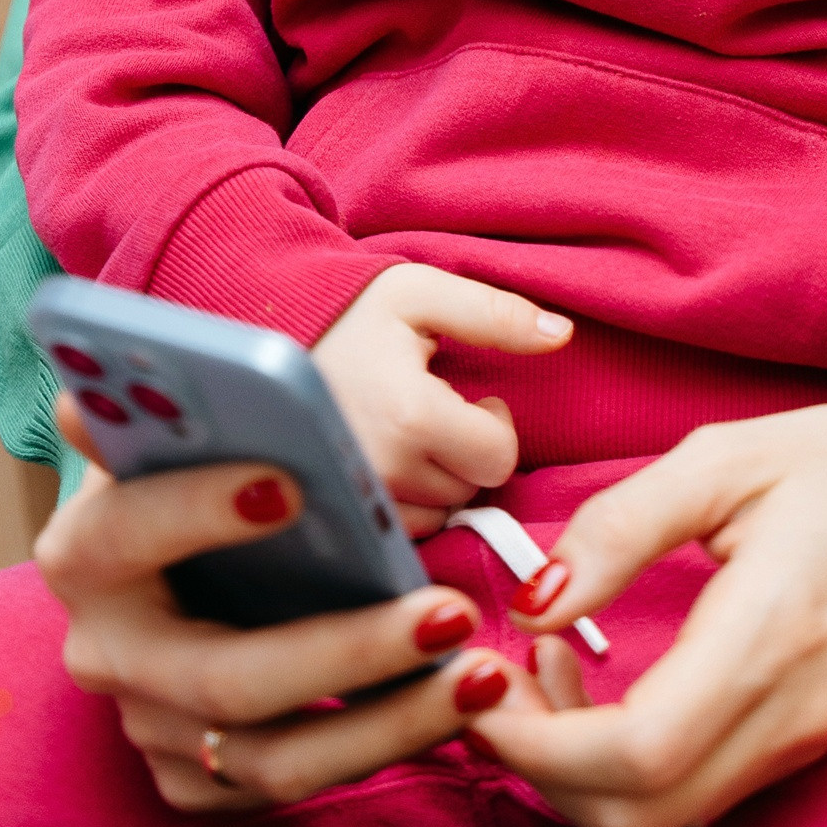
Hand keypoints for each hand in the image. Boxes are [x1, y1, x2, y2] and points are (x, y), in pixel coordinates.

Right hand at [37, 394, 512, 812]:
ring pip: (278, 755)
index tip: (291, 482)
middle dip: (348, 650)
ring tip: (480, 672)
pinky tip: (454, 705)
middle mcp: (109, 656)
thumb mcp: (162, 445)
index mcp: (83, 555)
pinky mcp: (200, 781)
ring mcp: (155, 731)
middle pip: (226, 677)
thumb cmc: (182, 488)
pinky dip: (385, 744)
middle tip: (448, 612)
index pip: (127, 531)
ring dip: (393, 718)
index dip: (197, 508)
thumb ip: (148, 420)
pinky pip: (300, 779)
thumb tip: (88, 396)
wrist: (161, 583)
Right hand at [312, 261, 571, 535]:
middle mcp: (382, 472)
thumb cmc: (349, 312)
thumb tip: (563, 333)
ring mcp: (354, 502)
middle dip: (468, 451)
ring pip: (438, 515)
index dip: (496, 425)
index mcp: (411, 417)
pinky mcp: (334, 518)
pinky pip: (399, 532)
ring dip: (439, 480)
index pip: (498, 458)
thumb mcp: (421, 294)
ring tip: (408, 433)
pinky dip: (406, 501)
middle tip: (436, 410)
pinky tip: (388, 460)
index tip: (470, 396)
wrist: (264, 338)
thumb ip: (495, 313)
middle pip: (470, 490)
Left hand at [464, 401, 826, 826]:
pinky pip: (689, 795)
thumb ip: (625, 523)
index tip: (483, 681)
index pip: (634, 754)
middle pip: (632, 816)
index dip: (536, 743)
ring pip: (656, 820)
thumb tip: (533, 597)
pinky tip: (601, 679)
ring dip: (574, 772)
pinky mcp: (796, 744)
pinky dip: (620, 767)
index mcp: (769, 634)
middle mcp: (785, 715)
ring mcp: (795, 742)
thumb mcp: (730, 456)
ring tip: (545, 665)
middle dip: (537, 769)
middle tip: (494, 680)